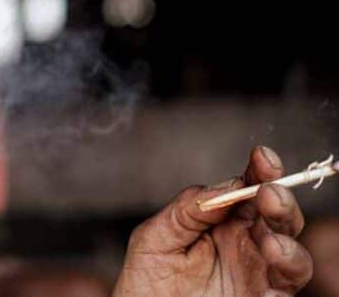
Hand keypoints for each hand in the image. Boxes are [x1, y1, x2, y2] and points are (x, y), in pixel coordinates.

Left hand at [114, 146, 311, 295]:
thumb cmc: (148, 279)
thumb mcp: (155, 236)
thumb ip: (187, 210)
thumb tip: (223, 188)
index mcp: (223, 220)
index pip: (249, 188)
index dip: (261, 170)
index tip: (263, 156)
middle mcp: (246, 244)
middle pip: (278, 217)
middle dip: (280, 201)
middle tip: (268, 193)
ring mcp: (256, 274)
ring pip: (292, 255)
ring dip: (287, 243)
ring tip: (271, 242)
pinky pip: (284, 290)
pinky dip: (284, 275)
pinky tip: (271, 260)